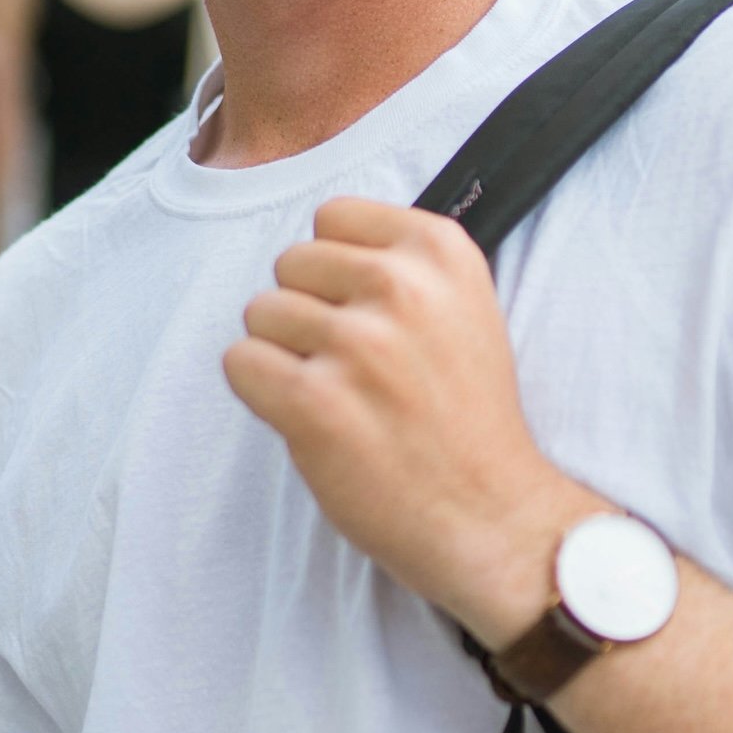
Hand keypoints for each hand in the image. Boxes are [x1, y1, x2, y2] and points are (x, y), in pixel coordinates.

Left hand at [224, 198, 592, 645]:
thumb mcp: (466, 309)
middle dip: (308, 311)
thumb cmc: (468, 420)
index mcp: (441, 252)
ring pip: (259, 313)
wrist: (492, 515)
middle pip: (290, 262)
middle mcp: (402, 286)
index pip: (333, 217)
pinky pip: (239, 363)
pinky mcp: (315, 401)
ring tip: (340, 397)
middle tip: (355, 368)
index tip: (369, 316)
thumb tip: (320, 243)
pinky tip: (310, 420)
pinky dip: (261, 394)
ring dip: (285, 356)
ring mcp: (358, 343)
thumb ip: (403, 265)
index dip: (337, 271)